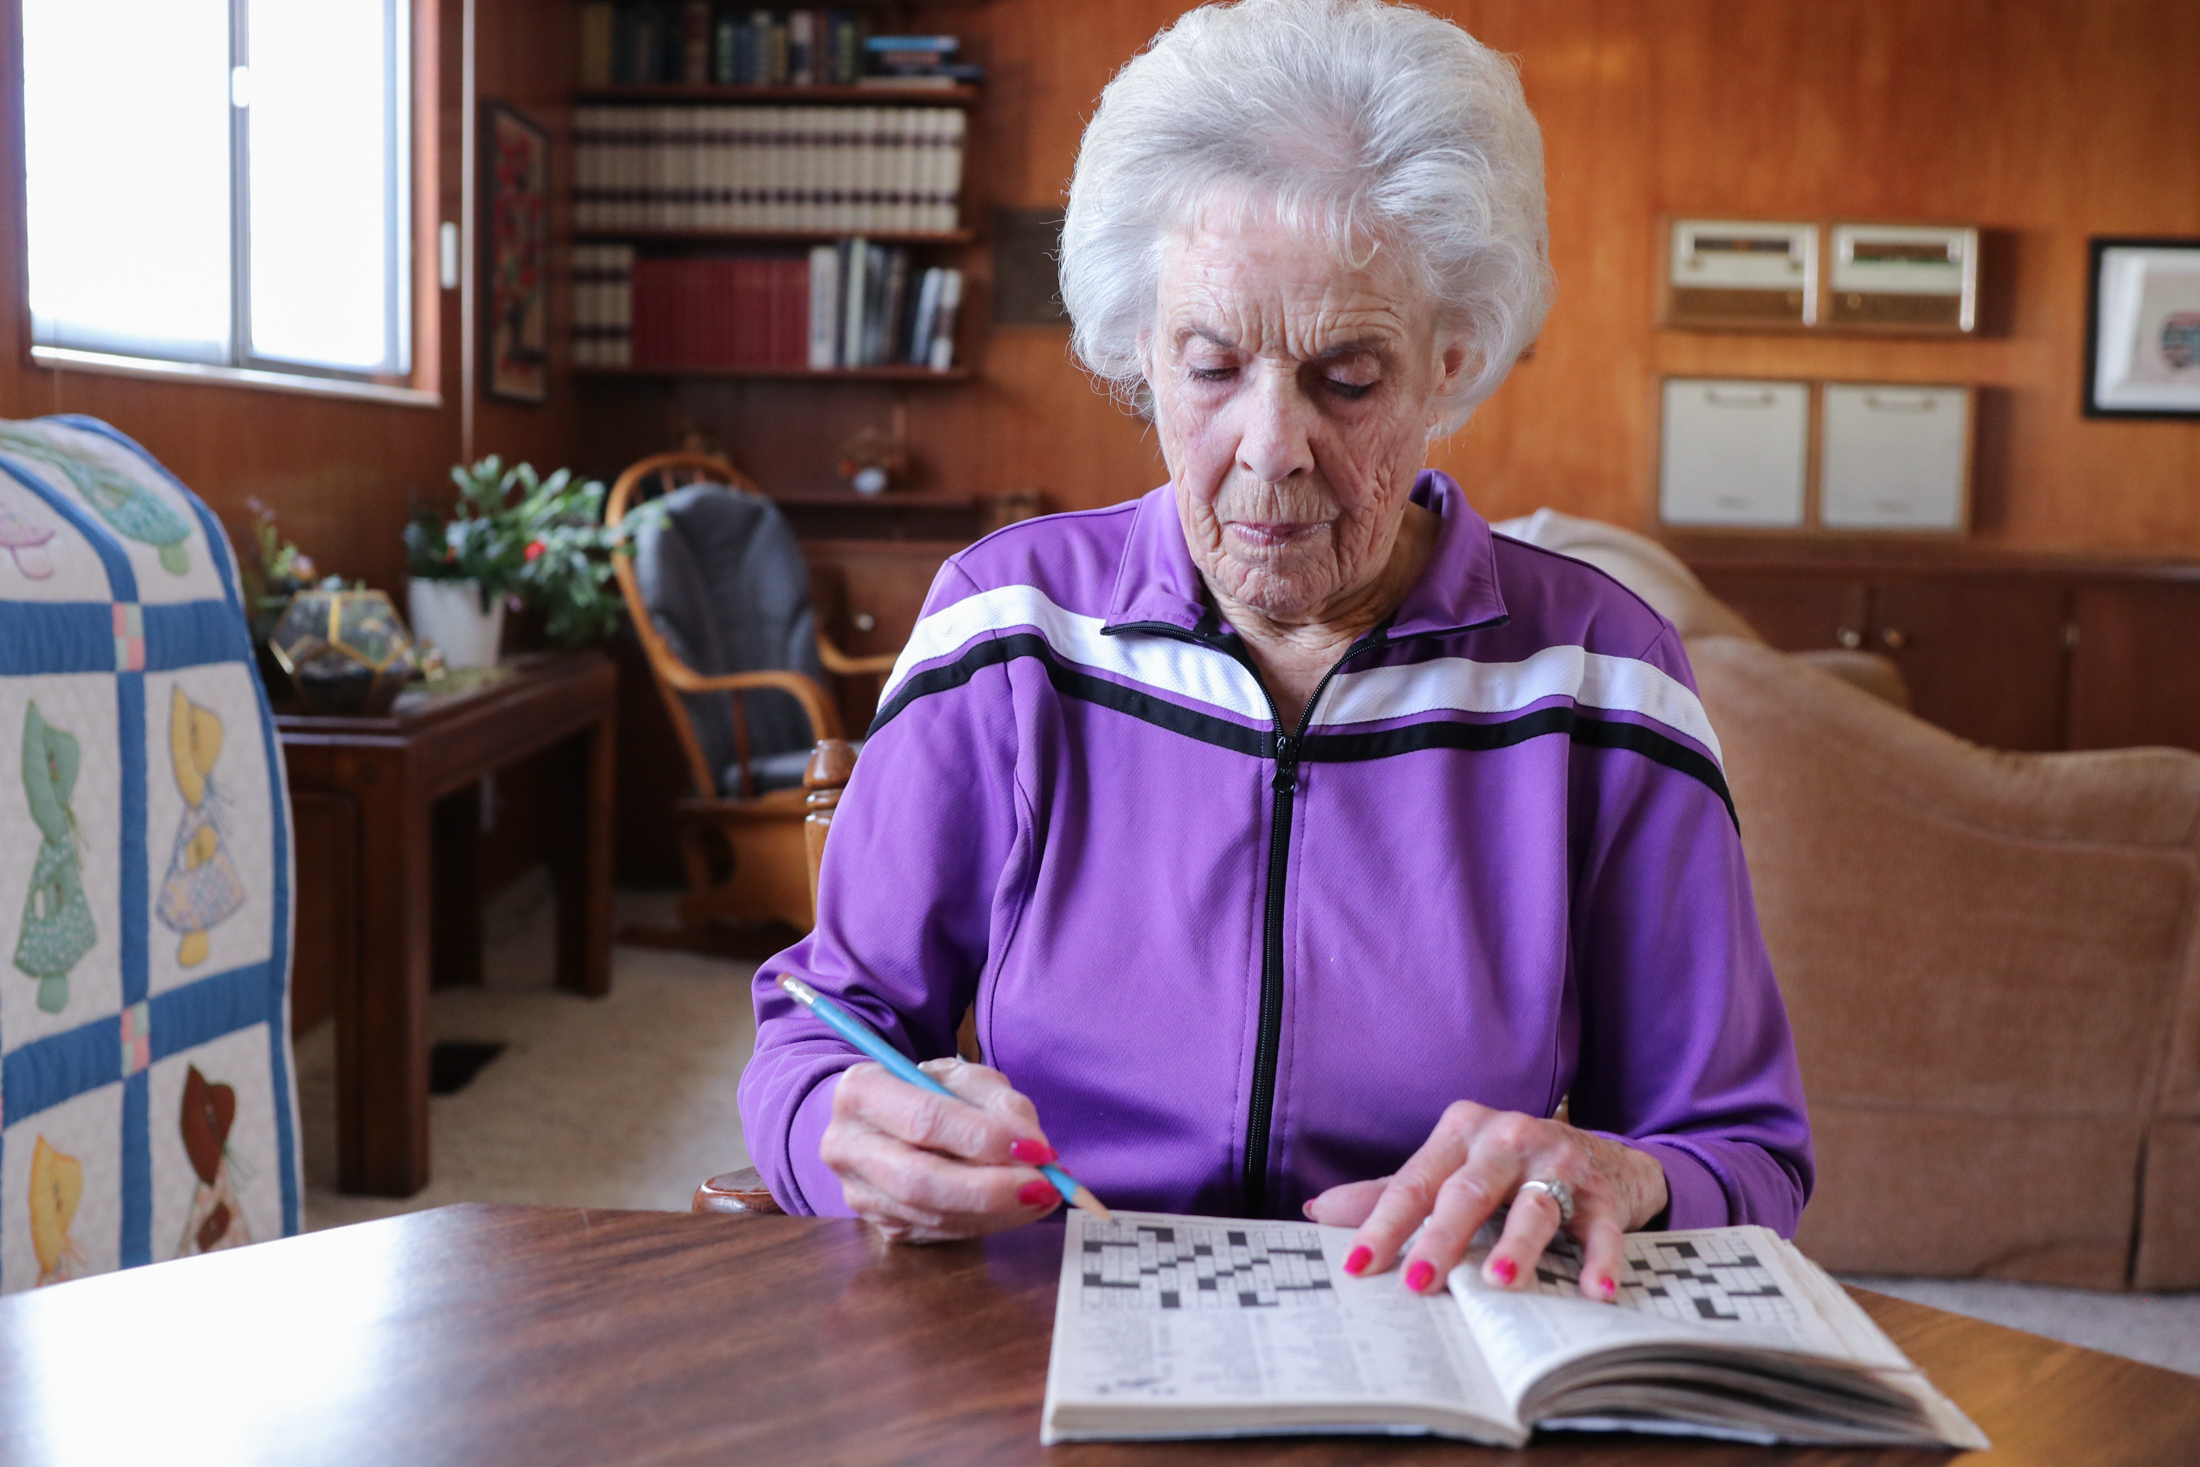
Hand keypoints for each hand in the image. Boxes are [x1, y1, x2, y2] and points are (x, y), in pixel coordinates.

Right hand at [819, 1056, 1063, 1242]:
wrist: (883, 1118)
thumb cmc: (927, 1091)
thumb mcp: (962, 1077)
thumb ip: (998, 1102)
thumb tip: (1032, 1147)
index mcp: (860, 1091)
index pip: (925, 1120)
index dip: (984, 1138)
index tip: (1037, 1148)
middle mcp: (846, 1146)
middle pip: (921, 1180)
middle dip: (990, 1188)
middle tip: (1045, 1185)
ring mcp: (858, 1193)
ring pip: (932, 1215)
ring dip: (997, 1210)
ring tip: (1043, 1194)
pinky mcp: (880, 1225)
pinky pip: (939, 1232)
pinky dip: (986, 1223)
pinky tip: (1018, 1207)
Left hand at [1303, 1102, 1668, 1301]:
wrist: (1604, 1154)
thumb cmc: (1509, 1167)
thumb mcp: (1450, 1168)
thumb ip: (1390, 1191)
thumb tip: (1321, 1210)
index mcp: (1460, 1132)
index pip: (1413, 1183)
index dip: (1383, 1224)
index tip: (1358, 1264)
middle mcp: (1507, 1139)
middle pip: (1469, 1192)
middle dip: (1442, 1237)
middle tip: (1419, 1280)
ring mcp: (1557, 1162)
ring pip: (1533, 1206)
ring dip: (1517, 1246)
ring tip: (1499, 1283)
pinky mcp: (1602, 1193)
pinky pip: (1602, 1229)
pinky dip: (1600, 1261)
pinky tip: (1593, 1292)